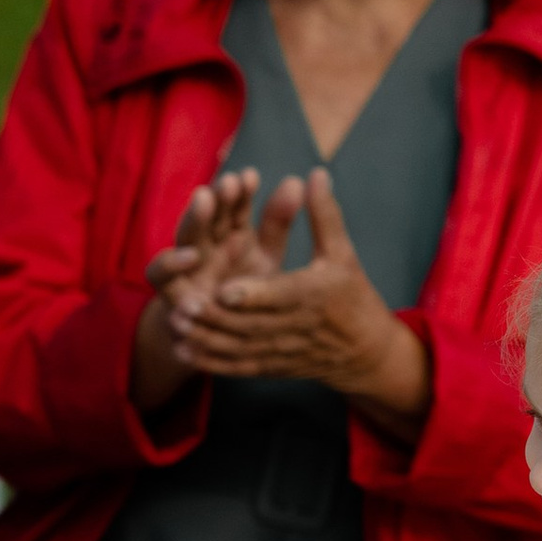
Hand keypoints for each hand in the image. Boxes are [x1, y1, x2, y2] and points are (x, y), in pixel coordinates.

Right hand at [130, 171, 272, 408]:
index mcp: (230, 235)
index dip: (242, 192)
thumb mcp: (267, 259)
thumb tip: (296, 180)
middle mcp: (206, 245)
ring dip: (194, 217)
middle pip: (208, 214)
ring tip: (205, 200)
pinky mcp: (168, 290)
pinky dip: (169, 264)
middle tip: (229, 181)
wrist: (215, 341)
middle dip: (218, 195)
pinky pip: (160, 275)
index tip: (252, 177)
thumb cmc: (247, 295)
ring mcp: (184, 267)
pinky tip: (189, 256)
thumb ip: (278, 224)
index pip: (234, 206)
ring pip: (184, 235)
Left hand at [153, 170, 429, 427]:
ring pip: (238, 347)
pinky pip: (238, 367)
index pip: (279, 297)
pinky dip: (211, 362)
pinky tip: (183, 353)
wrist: (366, 352)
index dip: (250, 295)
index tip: (222, 289)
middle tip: (181, 304)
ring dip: (205, 338)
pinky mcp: (272, 367)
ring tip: (176, 323)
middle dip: (214, 317)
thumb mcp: (342, 253)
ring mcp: (281, 350)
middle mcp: (295, 326)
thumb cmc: (353, 295)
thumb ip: (323, 216)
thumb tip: (314, 173)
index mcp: (312, 295)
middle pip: (249, 325)